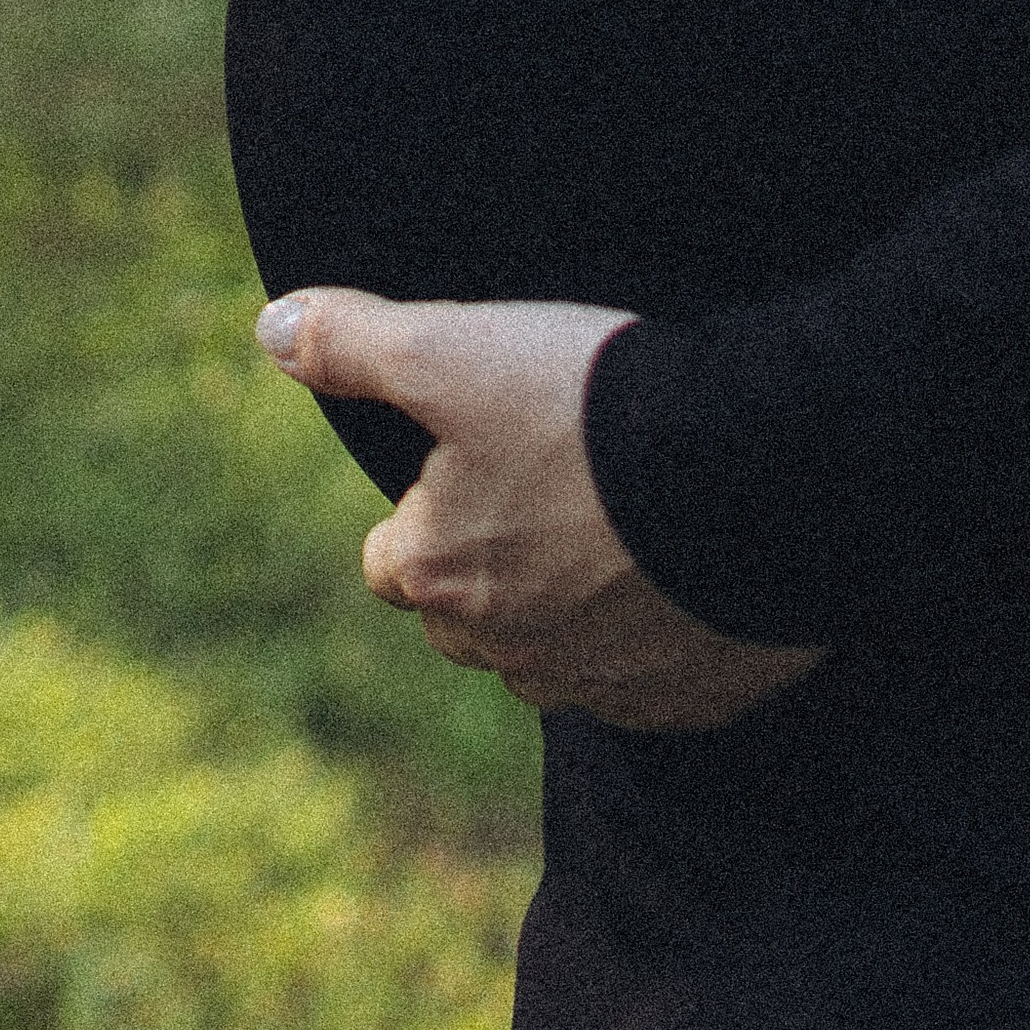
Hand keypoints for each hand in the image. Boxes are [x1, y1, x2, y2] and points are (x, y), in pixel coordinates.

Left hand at [256, 288, 826, 730]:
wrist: (760, 471)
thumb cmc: (592, 408)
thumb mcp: (455, 348)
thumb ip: (354, 344)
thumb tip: (269, 329)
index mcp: (440, 578)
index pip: (391, 562)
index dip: (426, 507)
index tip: (477, 456)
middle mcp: (510, 655)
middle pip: (470, 621)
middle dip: (493, 570)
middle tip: (555, 485)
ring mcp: (605, 687)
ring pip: (559, 656)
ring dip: (576, 608)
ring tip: (625, 525)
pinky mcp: (691, 700)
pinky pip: (653, 680)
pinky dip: (660, 637)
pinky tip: (688, 570)